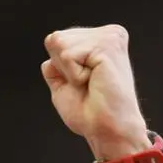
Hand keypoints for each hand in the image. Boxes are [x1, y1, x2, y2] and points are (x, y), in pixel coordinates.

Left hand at [41, 25, 150, 160]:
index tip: (82, 83)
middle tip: (86, 85)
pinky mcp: (108, 45)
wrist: (106, 128)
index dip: (59, 68)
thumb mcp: (63, 82)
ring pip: (60, 45)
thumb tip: (52, 38)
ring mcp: (110, 37)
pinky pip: (68, 56)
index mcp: (99, 40)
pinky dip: (73, 75)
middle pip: (55, 39)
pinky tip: (93, 81)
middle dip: (62, 68)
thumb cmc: (89, 111)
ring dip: (69, 72)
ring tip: (91, 83)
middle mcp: (108, 33)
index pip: (56, 40)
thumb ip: (55, 61)